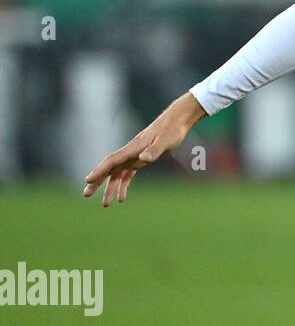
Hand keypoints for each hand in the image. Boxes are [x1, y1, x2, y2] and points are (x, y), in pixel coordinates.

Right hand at [82, 92, 206, 206]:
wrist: (177, 121)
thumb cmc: (171, 130)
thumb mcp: (165, 141)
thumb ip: (154, 150)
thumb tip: (143, 159)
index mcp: (133, 148)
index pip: (112, 160)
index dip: (99, 170)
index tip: (88, 180)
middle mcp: (130, 152)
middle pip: (109, 168)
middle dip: (97, 181)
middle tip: (86, 194)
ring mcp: (134, 156)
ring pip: (117, 174)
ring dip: (110, 187)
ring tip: (106, 204)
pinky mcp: (140, 159)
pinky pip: (128, 174)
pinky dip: (124, 185)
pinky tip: (122, 197)